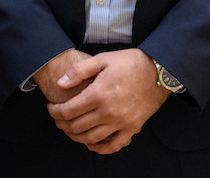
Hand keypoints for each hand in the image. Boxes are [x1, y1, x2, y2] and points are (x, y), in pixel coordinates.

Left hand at [46, 48, 169, 153]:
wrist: (158, 71)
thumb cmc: (130, 63)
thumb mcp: (102, 59)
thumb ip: (79, 71)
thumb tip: (60, 84)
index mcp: (98, 94)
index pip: (68, 111)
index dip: (55, 112)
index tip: (51, 108)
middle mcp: (108, 112)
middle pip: (76, 127)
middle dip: (62, 124)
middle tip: (57, 118)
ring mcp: (121, 122)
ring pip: (91, 138)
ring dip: (76, 137)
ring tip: (70, 129)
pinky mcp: (132, 128)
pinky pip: (113, 146)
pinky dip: (100, 149)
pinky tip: (91, 144)